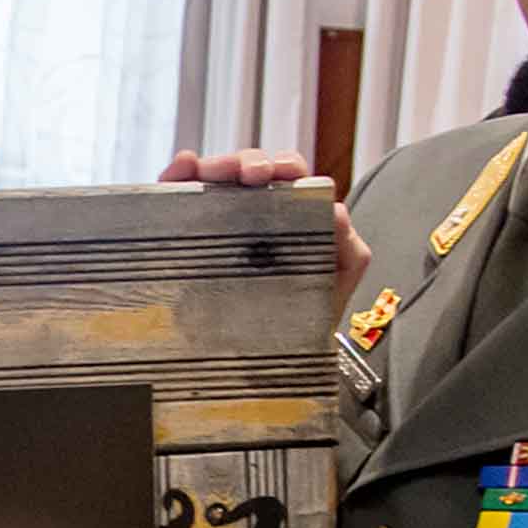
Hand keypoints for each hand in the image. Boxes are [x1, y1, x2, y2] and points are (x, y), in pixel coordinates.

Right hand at [160, 147, 371, 311]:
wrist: (264, 364)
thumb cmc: (299, 323)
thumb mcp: (332, 288)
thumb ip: (348, 253)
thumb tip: (336, 212)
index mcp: (291, 218)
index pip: (288, 178)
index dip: (284, 167)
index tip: (280, 174)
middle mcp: (255, 212)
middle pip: (250, 170)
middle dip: (247, 162)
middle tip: (247, 175)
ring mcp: (219, 220)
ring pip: (214, 177)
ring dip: (212, 165)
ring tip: (205, 171)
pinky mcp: (186, 233)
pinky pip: (179, 196)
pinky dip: (178, 176)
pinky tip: (180, 168)